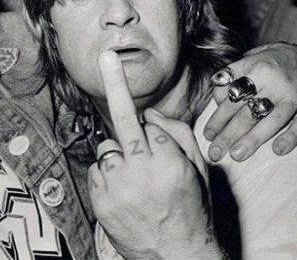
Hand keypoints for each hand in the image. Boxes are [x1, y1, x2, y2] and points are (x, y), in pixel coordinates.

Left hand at [89, 51, 219, 259]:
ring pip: (106, 150)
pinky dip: (108, 176)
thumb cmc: (193, 209)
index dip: (152, 133)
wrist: (175, 256)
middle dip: (117, 88)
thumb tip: (149, 112)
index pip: (149, 125)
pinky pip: (97, 172)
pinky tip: (124, 192)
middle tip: (107, 57)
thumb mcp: (199, 172)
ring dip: (118, 156)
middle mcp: (140, 172)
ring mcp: (117, 188)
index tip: (117, 74)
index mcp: (169, 162)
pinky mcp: (100, 202)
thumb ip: (177, 135)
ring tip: (135, 181)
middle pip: (121, 123)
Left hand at [204, 43, 296, 161]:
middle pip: (249, 112)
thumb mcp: (245, 62)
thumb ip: (229, 81)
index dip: (219, 118)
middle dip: (230, 135)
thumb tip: (217, 103)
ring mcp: (295, 95)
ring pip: (273, 120)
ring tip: (237, 155)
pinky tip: (278, 150)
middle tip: (215, 153)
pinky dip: (292, 137)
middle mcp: (277, 83)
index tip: (208, 135)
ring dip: (253, 139)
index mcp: (258, 71)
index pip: (233, 99)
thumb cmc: (265, 64)